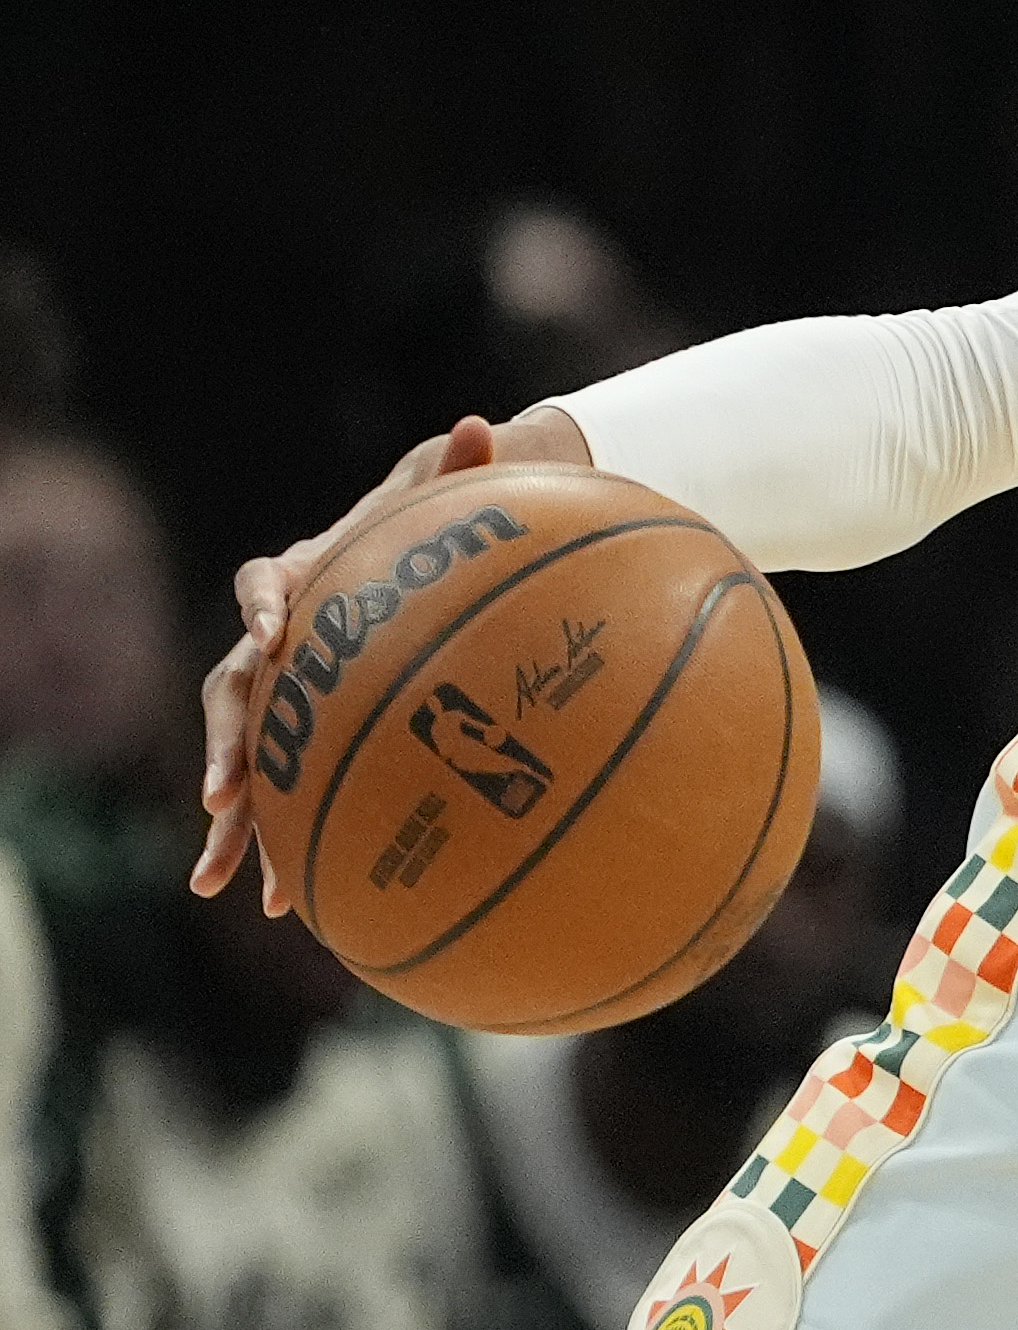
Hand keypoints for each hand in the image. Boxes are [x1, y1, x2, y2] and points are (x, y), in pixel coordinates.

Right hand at [193, 405, 589, 905]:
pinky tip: (286, 909)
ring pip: (246, 762)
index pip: (263, 581)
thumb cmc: (439, 531)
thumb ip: (463, 466)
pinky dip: (280, 849)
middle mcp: (280, 643)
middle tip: (223, 795)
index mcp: (305, 579)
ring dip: (232, 825)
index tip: (270, 629)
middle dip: (228, 748)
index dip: (261, 603)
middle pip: (233, 694)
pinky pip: (288, 798)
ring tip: (217, 883)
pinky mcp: (311, 743)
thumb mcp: (452, 495)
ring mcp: (289, 699)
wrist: (427, 572)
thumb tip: (488, 421)